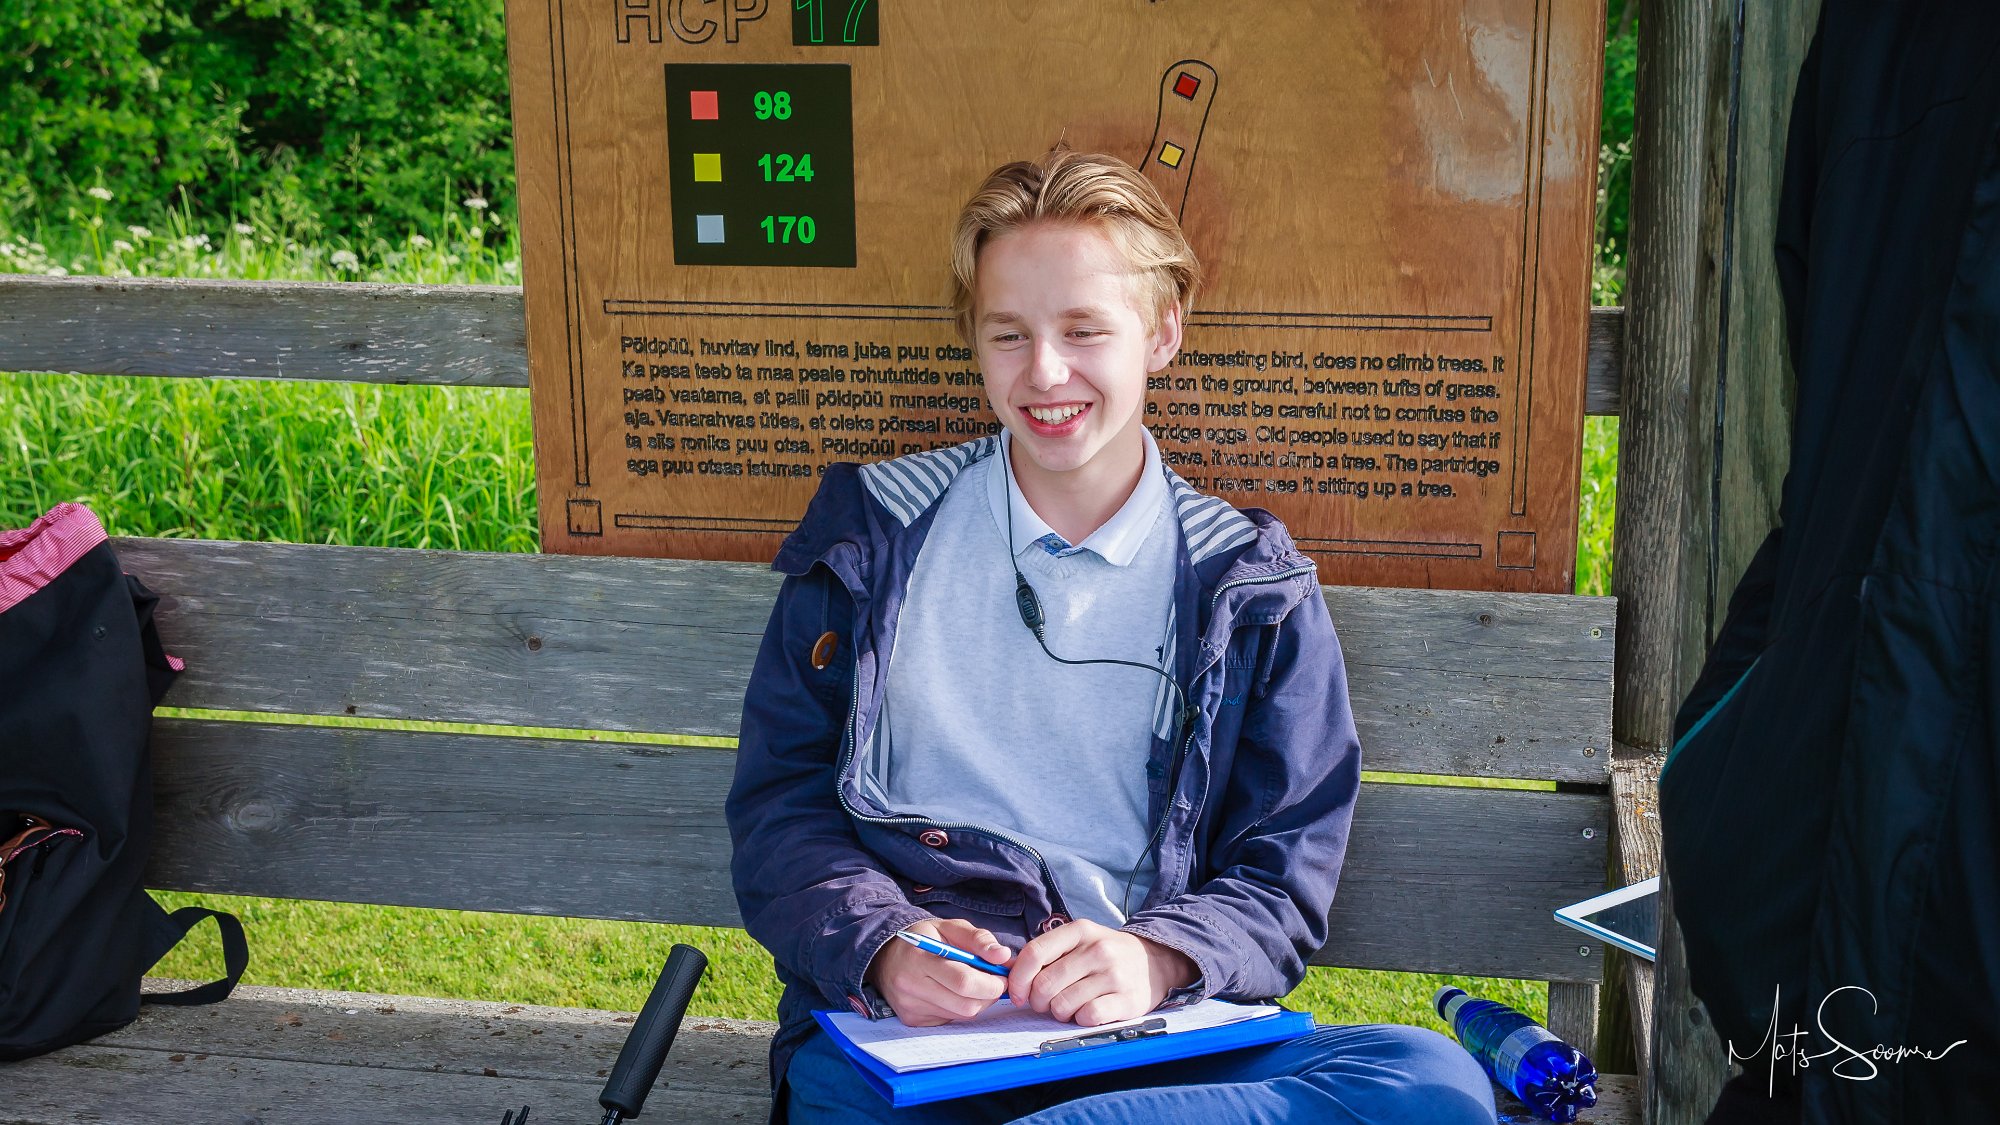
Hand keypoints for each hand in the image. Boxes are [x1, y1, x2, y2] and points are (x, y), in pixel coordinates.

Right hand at [865, 918, 1012, 1025]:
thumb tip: (1003, 956)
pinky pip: (949, 1020)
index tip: (1001, 976)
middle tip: (993, 982)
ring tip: (973, 984)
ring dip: (976, 1001)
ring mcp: (910, 1007)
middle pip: (965, 1004)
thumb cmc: (923, 938)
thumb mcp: (949, 927)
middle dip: (988, 995)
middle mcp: (911, 986)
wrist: (884, 955)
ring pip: (961, 1015)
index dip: (991, 983)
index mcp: (919, 958)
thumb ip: (978, 939)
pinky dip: (959, 1008)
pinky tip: (953, 993)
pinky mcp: (912, 1020)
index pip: (963, 981)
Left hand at [1006, 919, 1198, 1025]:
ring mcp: (1114, 975)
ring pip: (1063, 1005)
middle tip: (1046, 1003)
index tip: (1016, 995)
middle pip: (1045, 984)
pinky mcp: (1127, 1000)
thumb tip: (1010, 977)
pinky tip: (1087, 1012)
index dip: (1018, 979)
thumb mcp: (1080, 942)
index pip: (1035, 953)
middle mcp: (1097, 950)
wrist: (1155, 963)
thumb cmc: (1105, 955)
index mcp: (1080, 931)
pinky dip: (1080, 1020)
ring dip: (1059, 1013)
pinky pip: (1087, 1017)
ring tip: (1070, 1006)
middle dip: (1038, 1001)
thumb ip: (1048, 954)